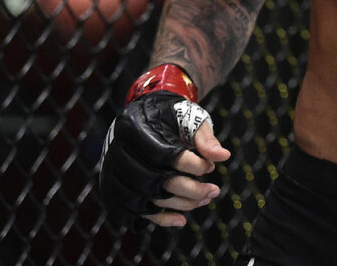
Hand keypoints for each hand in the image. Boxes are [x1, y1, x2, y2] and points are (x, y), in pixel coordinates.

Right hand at [98, 66, 230, 226]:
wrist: (145, 115)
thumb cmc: (170, 116)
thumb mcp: (189, 118)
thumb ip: (205, 138)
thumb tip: (223, 156)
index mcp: (135, 127)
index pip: (165, 155)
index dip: (192, 165)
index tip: (209, 167)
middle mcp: (118, 151)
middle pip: (155, 180)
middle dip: (190, 189)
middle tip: (214, 191)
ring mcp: (113, 172)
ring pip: (146, 198)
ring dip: (179, 204)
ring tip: (205, 200)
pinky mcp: (114, 188)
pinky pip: (134, 211)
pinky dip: (158, 218)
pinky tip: (181, 220)